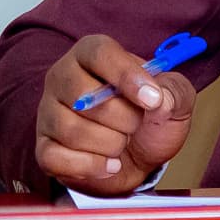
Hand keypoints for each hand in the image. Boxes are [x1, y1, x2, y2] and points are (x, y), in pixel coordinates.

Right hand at [35, 35, 195, 193]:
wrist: (139, 159)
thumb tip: (159, 100)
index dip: (127, 76)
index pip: (99, 53)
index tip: (153, 100)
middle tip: (137, 124)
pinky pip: (57, 158)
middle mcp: (63, 78)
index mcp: (92, 54)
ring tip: (123, 142)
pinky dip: (92, 166)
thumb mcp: (176, 98)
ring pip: (72, 131)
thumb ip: (175, 91)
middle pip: (84, 96)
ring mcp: (48, 113)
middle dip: (124, 118)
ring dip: (111, 144)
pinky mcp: (43, 147)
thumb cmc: (152, 118)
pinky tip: (110, 164)